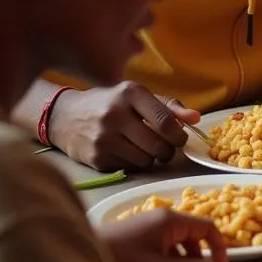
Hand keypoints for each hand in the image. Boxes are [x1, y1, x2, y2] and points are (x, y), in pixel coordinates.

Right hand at [49, 82, 198, 170]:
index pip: (165, 121)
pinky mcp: (96, 158)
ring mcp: (103, 138)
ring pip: (146, 160)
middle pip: (158, 145)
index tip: (181, 138)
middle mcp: (115, 114)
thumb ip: (169, 107)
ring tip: (143, 146)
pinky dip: (134, 163)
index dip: (179, 134)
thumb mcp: (138, 97)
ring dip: (151, 157)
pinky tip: (125, 151)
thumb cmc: (110, 104)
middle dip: (168, 150)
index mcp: (130, 93)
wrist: (64, 117)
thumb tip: (197, 118)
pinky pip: (130, 168)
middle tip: (165, 146)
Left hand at [98, 208, 229, 261]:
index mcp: (171, 221)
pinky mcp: (137, 241)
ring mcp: (149, 230)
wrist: (79, 253)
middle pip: (191, 243)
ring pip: (173, 253)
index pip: (208, 229)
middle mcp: (163, 221)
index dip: (219, 251)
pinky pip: (156, 256)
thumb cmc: (119, 258)